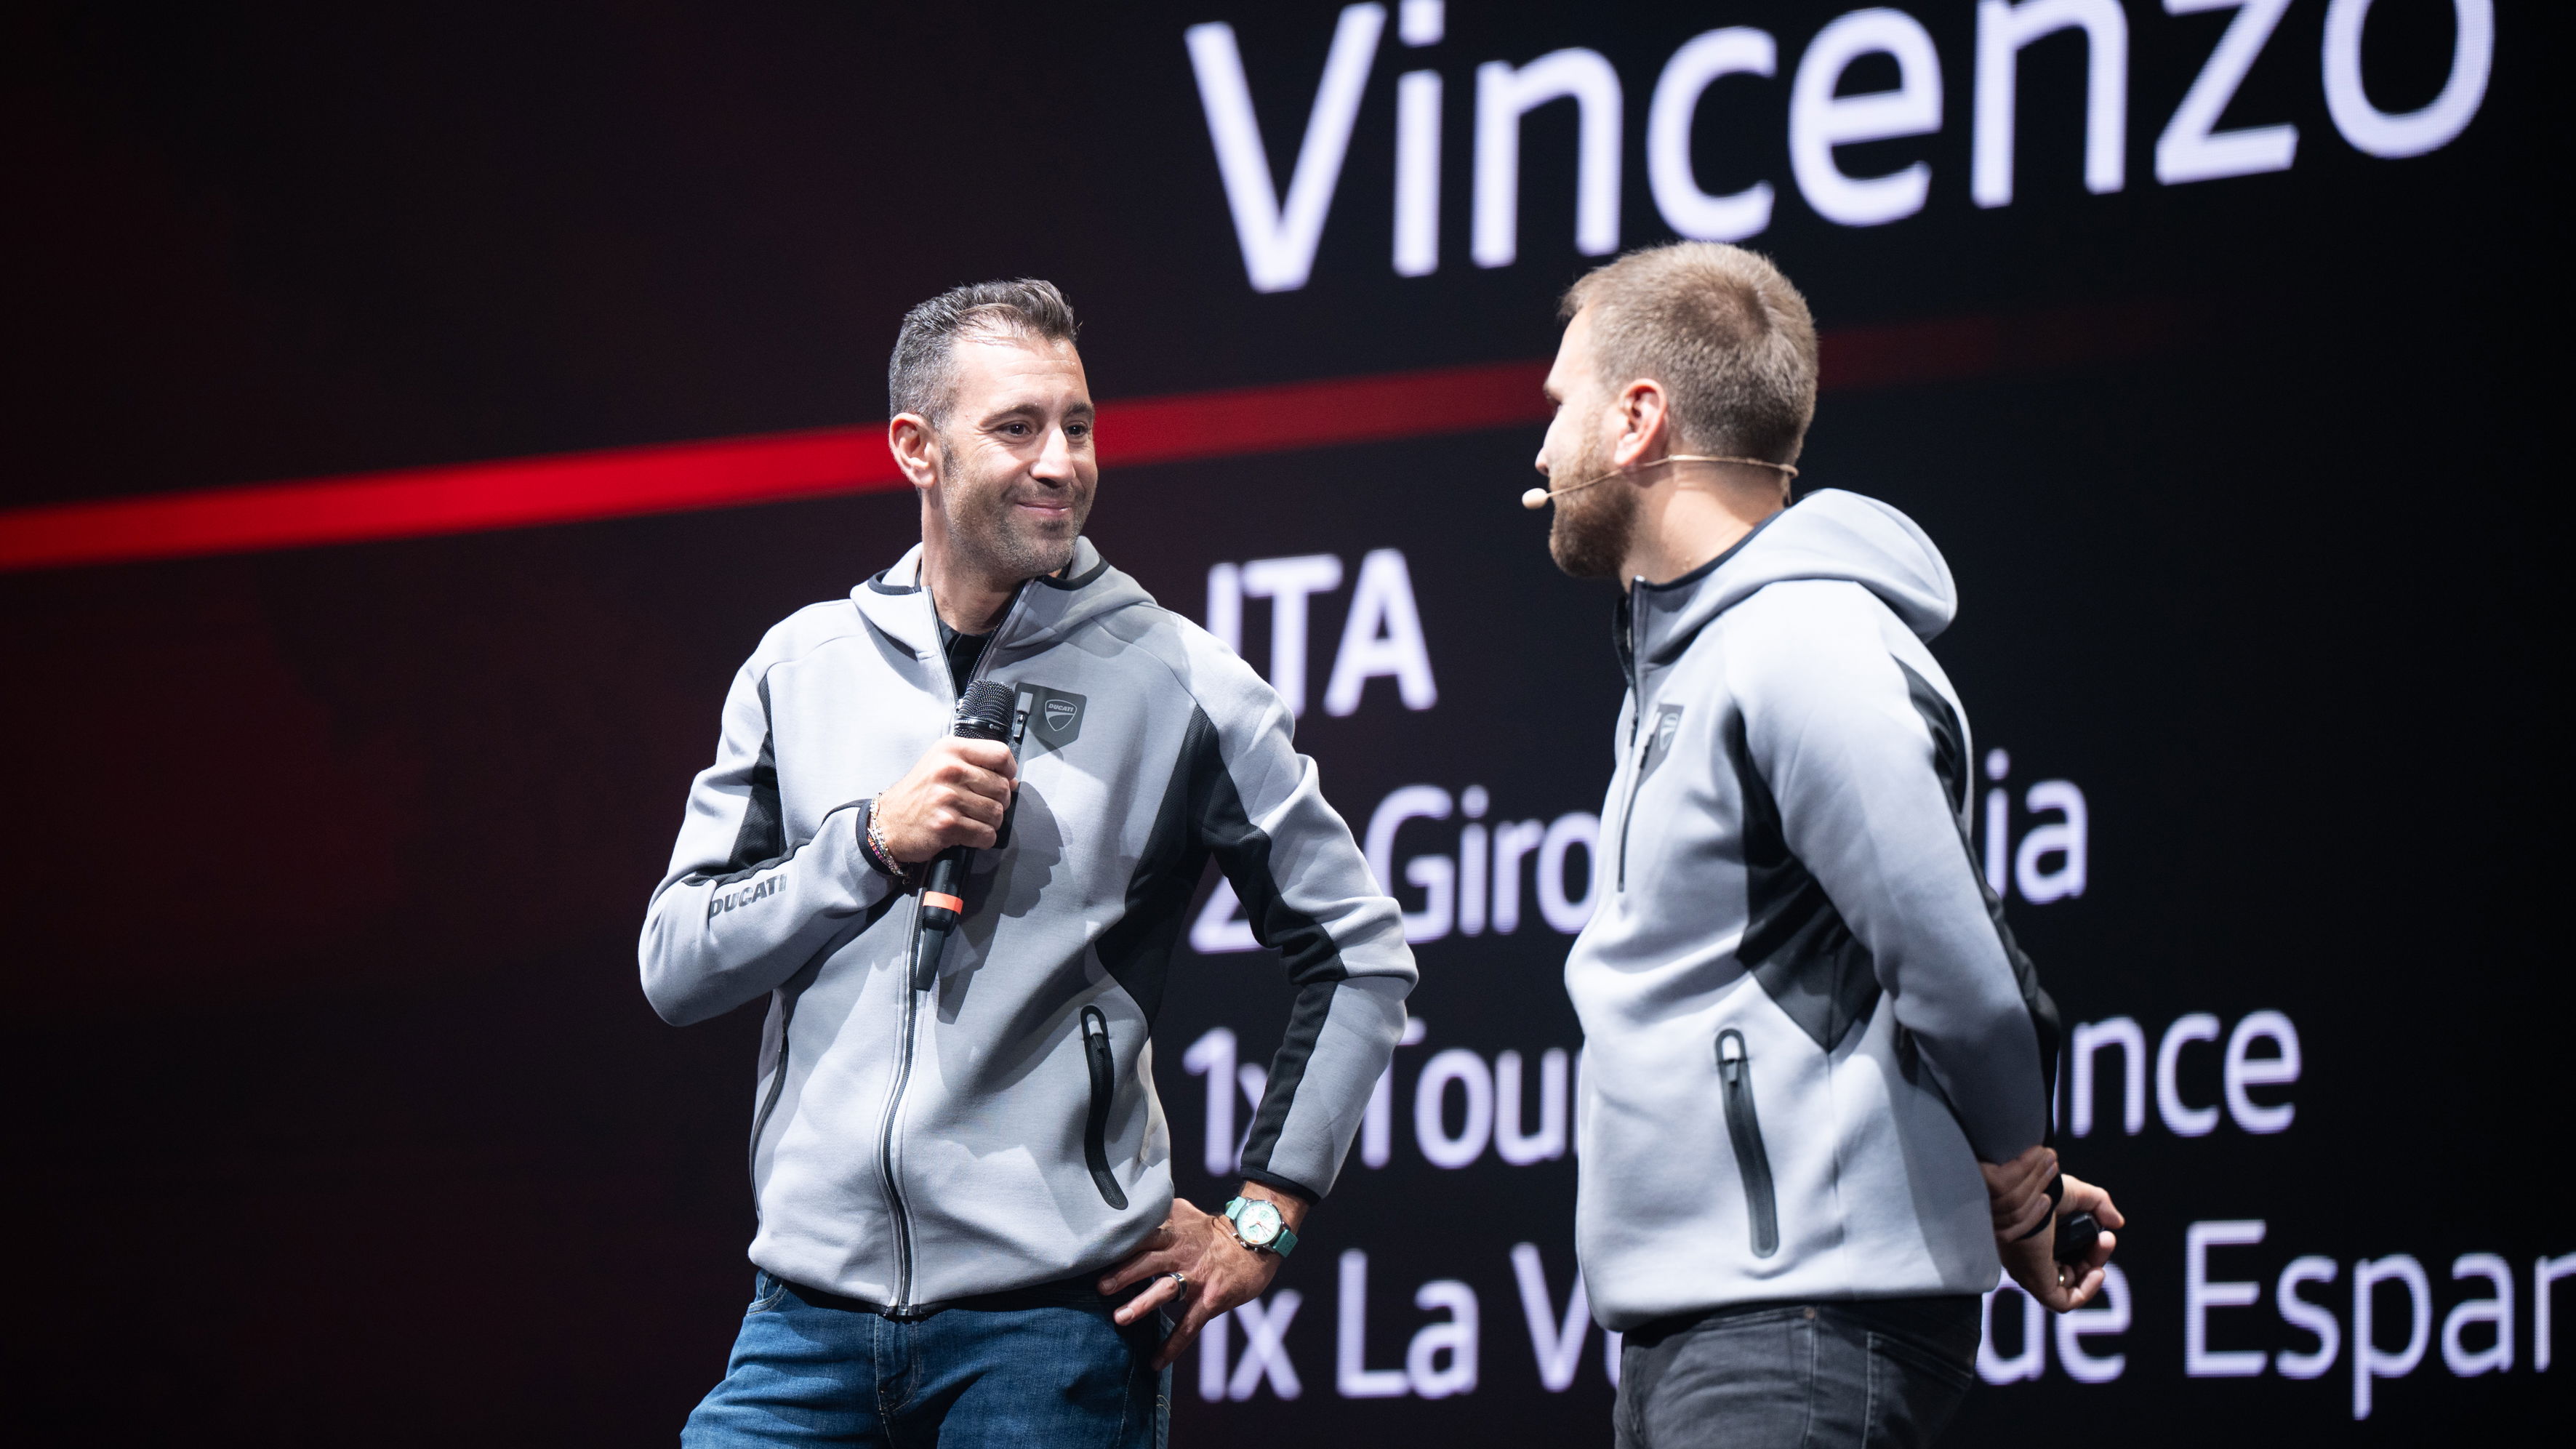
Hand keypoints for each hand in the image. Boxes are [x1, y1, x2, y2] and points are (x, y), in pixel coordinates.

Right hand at [871, 738, 1016, 862]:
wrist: (888, 823)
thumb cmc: (918, 794)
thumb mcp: (941, 764)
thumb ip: (975, 766)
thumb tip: (1011, 780)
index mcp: (950, 750)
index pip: (1000, 753)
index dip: (1009, 769)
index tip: (1005, 778)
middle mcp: (949, 770)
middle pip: (1001, 786)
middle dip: (999, 801)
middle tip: (983, 806)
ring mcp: (947, 798)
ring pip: (996, 813)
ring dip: (991, 822)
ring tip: (973, 820)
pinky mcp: (947, 824)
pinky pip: (985, 834)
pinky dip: (982, 838)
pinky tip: (968, 833)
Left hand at [1097, 1189, 1301, 1369]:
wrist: (1255, 1241)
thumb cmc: (1213, 1229)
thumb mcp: (1184, 1212)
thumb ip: (1156, 1213)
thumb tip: (1126, 1208)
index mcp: (1171, 1231)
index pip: (1140, 1236)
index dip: (1118, 1244)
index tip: (1095, 1253)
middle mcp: (1180, 1253)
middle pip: (1147, 1261)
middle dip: (1123, 1274)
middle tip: (1100, 1287)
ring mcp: (1196, 1277)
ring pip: (1165, 1290)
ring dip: (1142, 1304)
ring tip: (1120, 1318)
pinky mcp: (1210, 1299)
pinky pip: (1189, 1325)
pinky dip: (1172, 1346)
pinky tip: (1155, 1362)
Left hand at [1982, 1146, 2124, 1310]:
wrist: (2025, 1195)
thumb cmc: (2041, 1190)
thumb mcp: (2077, 1195)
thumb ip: (2099, 1206)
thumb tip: (2116, 1223)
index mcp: (2032, 1239)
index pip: (2064, 1255)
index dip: (2089, 1249)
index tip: (2103, 1234)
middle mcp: (2029, 1259)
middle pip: (2070, 1270)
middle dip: (2095, 1257)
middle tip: (2106, 1239)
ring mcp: (2032, 1273)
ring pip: (2069, 1286)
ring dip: (2093, 1270)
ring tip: (2103, 1245)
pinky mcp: (2036, 1284)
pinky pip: (2063, 1302)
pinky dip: (2085, 1292)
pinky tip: (2098, 1272)